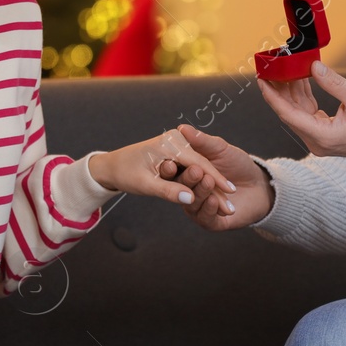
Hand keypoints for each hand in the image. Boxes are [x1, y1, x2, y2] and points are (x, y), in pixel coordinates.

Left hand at [90, 128, 240, 207]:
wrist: (113, 165)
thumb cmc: (125, 173)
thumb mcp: (144, 184)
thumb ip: (168, 191)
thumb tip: (189, 200)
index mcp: (170, 142)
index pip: (199, 163)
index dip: (215, 181)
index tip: (229, 197)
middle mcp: (177, 139)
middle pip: (204, 166)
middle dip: (218, 187)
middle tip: (232, 207)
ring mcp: (179, 143)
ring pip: (202, 168)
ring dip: (214, 187)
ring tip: (229, 204)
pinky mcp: (178, 151)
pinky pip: (196, 168)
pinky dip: (205, 182)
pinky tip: (217, 195)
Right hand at [167, 124, 274, 230]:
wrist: (260, 185)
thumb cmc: (238, 164)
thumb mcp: (221, 149)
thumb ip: (202, 141)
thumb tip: (183, 128)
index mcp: (185, 173)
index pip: (172, 172)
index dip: (170, 168)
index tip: (171, 163)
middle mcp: (187, 192)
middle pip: (180, 188)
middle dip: (187, 180)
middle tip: (196, 171)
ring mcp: (198, 208)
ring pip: (191, 203)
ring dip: (200, 192)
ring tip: (210, 182)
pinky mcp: (210, 222)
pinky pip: (204, 218)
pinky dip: (208, 209)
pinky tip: (213, 201)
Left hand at [258, 60, 345, 158]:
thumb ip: (333, 83)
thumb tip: (313, 66)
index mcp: (322, 136)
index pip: (289, 115)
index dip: (272, 96)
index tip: (262, 80)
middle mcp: (316, 141)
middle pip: (289, 112)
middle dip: (279, 90)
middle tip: (270, 69)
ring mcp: (318, 138)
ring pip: (297, 112)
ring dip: (290, 91)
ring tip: (284, 69)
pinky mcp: (322, 133)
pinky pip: (306, 112)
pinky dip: (302, 96)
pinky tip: (299, 79)